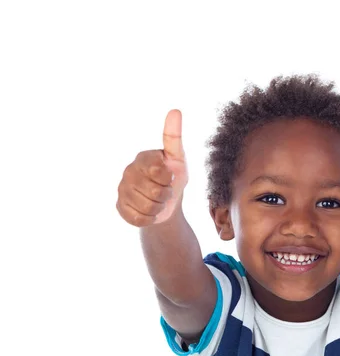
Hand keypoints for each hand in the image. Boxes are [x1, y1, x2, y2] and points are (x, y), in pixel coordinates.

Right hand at [116, 109, 188, 226]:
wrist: (167, 204)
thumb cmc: (173, 177)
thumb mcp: (178, 157)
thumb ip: (174, 136)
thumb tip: (175, 110)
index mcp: (143, 157)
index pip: (160, 172)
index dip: (170, 180)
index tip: (170, 177)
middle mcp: (129, 171)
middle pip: (155, 192)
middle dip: (166, 195)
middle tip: (166, 191)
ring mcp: (122, 190)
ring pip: (147, 207)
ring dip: (159, 208)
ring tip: (158, 201)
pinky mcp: (120, 207)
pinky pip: (139, 218)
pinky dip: (150, 218)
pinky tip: (150, 211)